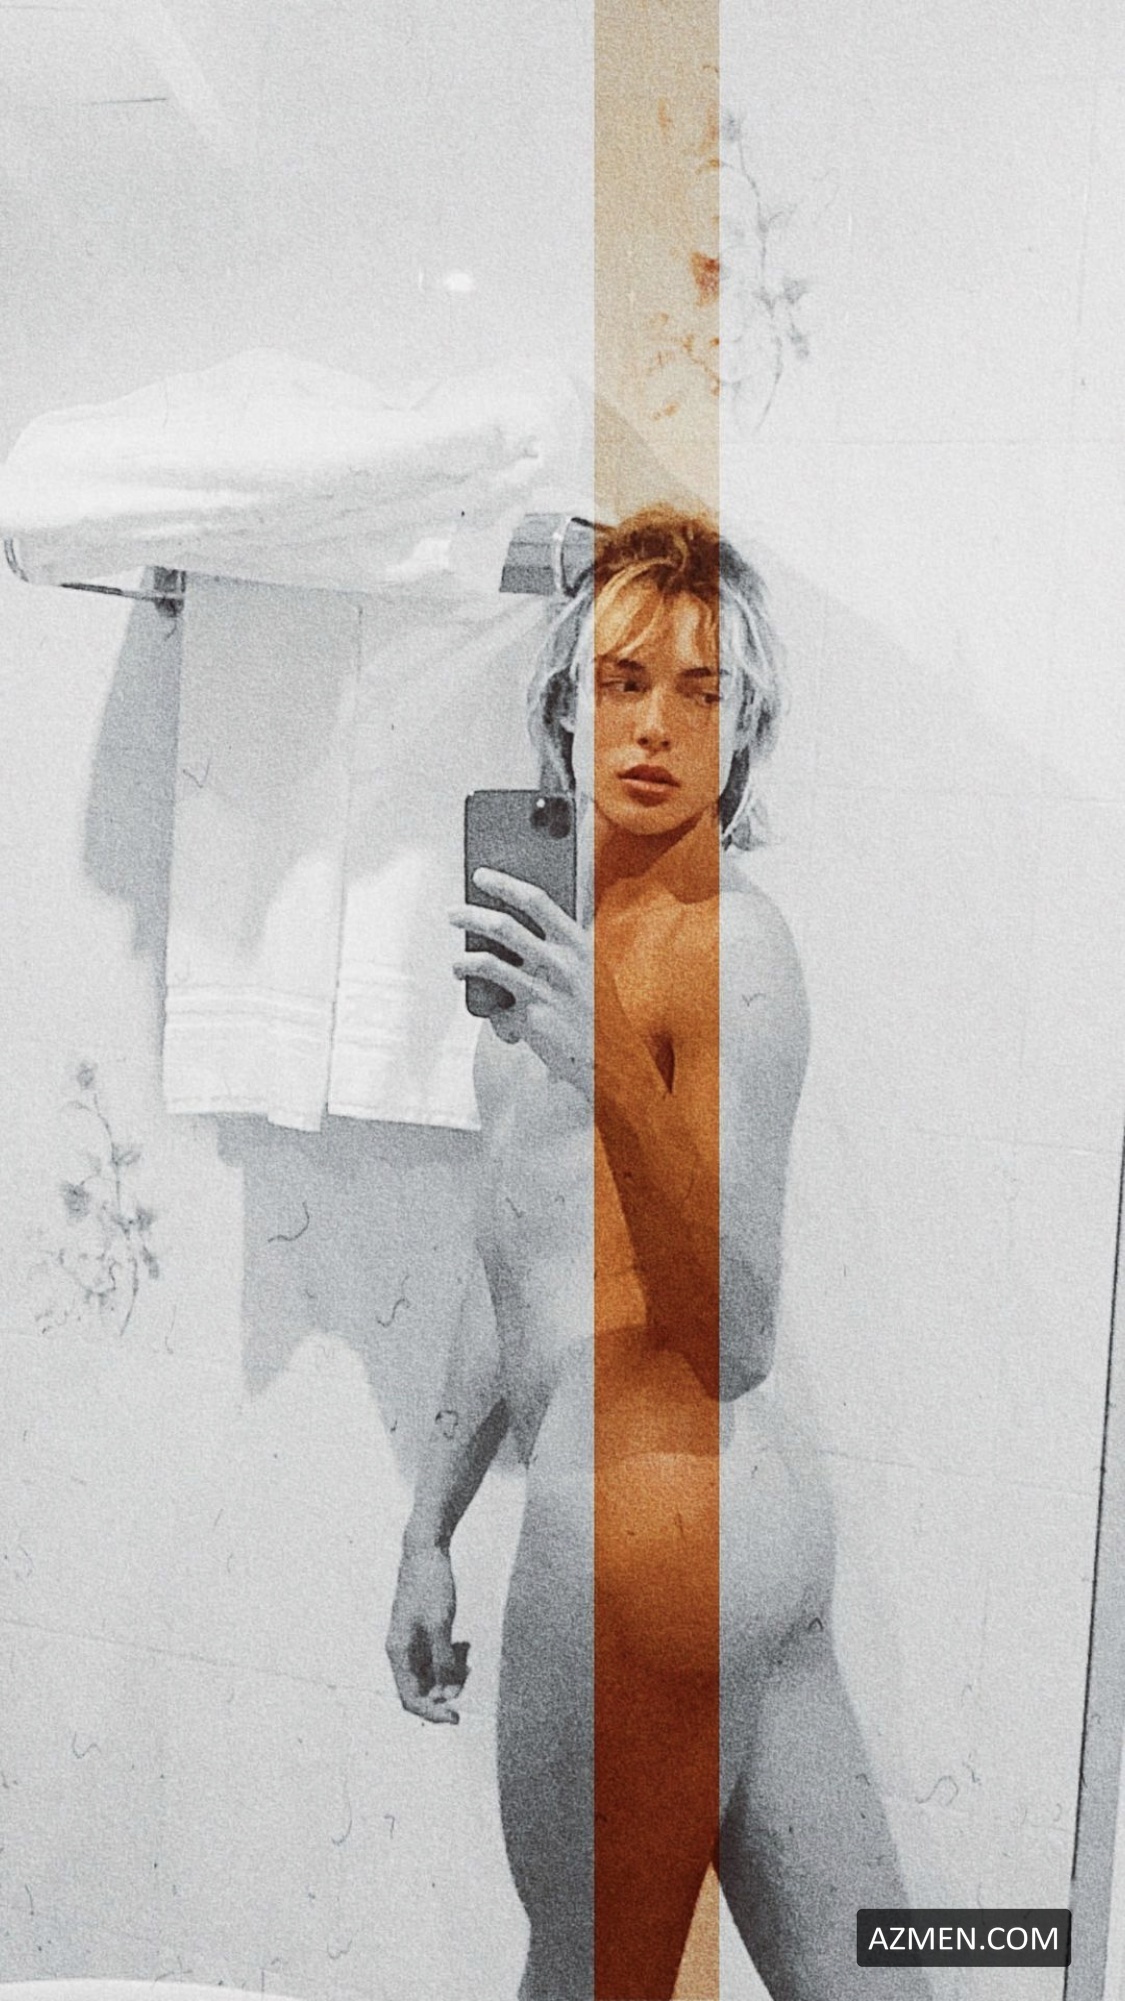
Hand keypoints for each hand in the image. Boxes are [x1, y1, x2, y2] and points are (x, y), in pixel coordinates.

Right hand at [385, 1540, 469, 1724]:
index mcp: (398, 1652)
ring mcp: (412, 1642)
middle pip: (423, 1689)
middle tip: (468, 1674)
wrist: (425, 1550)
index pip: (411, 1698)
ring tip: (466, 1653)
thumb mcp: (440, 1626)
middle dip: (447, 1688)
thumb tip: (446, 1694)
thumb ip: (442, 1662)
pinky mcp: (422, 1633)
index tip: (457, 1717)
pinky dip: (452, 1656)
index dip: (433, 1712)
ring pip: (433, 1674)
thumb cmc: (430, 1586)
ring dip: (452, 1672)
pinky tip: (464, 1644)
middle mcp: (401, 1651)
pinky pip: (437, 1657)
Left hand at [451, 868, 593, 1100]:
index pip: (537, 901)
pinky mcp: (530, 1018)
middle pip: (504, 928)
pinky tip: (494, 1014)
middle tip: (452, 912)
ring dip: (463, 960)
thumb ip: (561, 948)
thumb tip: (518, 927)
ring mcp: (544, 990)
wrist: (609, 1060)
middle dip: (470, 915)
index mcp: (578, 944)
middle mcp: (561, 963)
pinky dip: (493, 1012)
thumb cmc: (596, 1012)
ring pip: (488, 964)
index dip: (505, 884)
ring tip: (457, 963)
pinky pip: (498, 1008)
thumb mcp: (590, 970)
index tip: (481, 876)